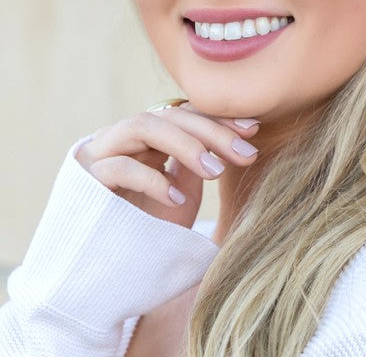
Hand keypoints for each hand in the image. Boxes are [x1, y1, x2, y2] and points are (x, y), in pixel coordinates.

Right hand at [75, 102, 259, 227]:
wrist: (97, 280)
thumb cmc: (142, 235)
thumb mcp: (178, 196)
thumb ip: (194, 165)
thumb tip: (229, 137)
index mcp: (145, 140)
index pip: (184, 114)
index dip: (218, 119)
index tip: (254, 130)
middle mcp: (121, 139)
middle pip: (169, 115)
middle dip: (211, 131)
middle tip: (245, 152)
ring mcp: (99, 155)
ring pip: (142, 126)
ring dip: (184, 144)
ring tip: (215, 170)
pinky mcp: (84, 181)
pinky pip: (119, 167)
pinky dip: (152, 179)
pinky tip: (176, 199)